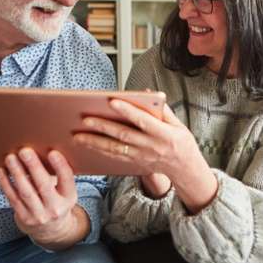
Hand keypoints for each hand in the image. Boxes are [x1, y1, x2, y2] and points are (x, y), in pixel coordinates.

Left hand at [0, 148, 88, 249]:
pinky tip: (1, 171)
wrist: (51, 230)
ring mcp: (39, 215)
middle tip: (24, 151)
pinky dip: (6, 183)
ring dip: (17, 173)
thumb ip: (58, 176)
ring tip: (10, 158)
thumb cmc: (56, 201)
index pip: (67, 180)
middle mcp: (55, 208)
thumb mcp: (64, 192)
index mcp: (69, 198)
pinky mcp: (24, 218)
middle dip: (33, 167)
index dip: (60, 166)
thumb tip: (42, 150)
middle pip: (44, 186)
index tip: (53, 152)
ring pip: (26, 192)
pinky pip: (13, 198)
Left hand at [74, 100, 217, 212]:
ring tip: (77, 135)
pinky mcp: (135, 164)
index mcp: (163, 134)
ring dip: (94, 142)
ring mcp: (141, 157)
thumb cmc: (181, 142)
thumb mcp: (178, 124)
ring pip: (114, 149)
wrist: (185, 169)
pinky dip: (99, 151)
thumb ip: (162, 109)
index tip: (111, 101)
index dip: (128, 110)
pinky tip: (87, 145)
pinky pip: (115, 157)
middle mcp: (151, 146)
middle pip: (123, 135)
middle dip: (103, 127)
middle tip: (84, 119)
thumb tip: (148, 93)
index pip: (143, 120)